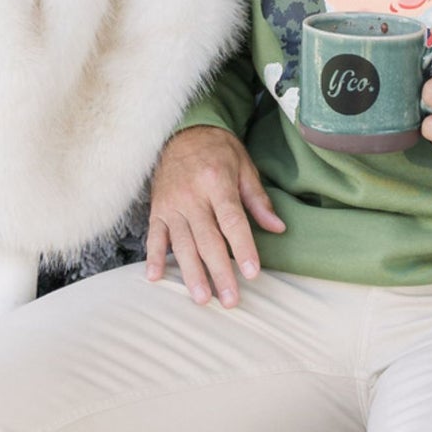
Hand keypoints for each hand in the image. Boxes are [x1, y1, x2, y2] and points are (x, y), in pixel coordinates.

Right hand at [146, 126, 285, 307]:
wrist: (182, 131)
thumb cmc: (218, 150)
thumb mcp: (244, 166)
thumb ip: (258, 199)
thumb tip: (277, 228)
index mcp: (217, 182)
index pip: (232, 221)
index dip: (242, 248)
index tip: (252, 273)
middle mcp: (192, 196)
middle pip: (207, 239)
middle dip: (219, 272)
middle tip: (230, 300)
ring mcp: (172, 204)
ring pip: (181, 244)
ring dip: (191, 273)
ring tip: (201, 298)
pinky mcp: (157, 209)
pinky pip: (154, 236)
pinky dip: (153, 257)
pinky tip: (155, 278)